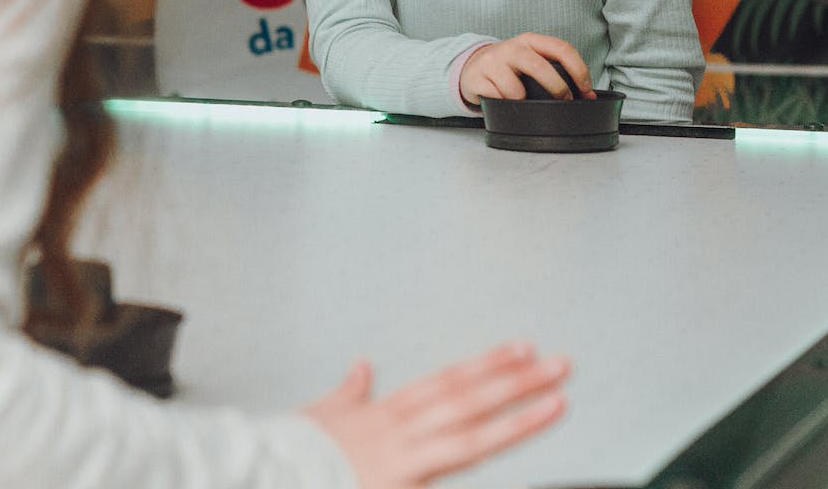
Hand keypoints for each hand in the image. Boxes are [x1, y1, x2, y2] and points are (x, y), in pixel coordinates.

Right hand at [304, 343, 568, 487]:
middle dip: (517, 381)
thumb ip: (350, 392)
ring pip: (469, 432)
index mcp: (385, 413)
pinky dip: (483, 453)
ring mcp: (401, 459)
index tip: (522, 350)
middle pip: (469, 399)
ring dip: (517, 415)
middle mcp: (399, 430)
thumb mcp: (322, 415)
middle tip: (560, 365)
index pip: (448, 381)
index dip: (487, 365)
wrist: (266, 472)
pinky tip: (514, 443)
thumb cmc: (293, 453)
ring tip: (557, 399)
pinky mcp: (399, 484)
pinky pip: (451, 466)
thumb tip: (363, 365)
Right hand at [460, 34, 593, 103]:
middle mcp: (512, 48)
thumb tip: (586, 95)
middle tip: (564, 101)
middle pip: (540, 67)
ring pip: (516, 91)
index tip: (587, 91)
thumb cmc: (510, 66)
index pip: (562, 49)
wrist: (472, 67)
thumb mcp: (531, 59)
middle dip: (557, 88)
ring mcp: (492, 62)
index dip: (579, 71)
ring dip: (522, 102)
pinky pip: (497, 100)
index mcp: (530, 40)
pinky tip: (499, 98)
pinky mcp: (476, 78)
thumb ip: (554, 69)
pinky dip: (503, 105)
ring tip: (518, 99)